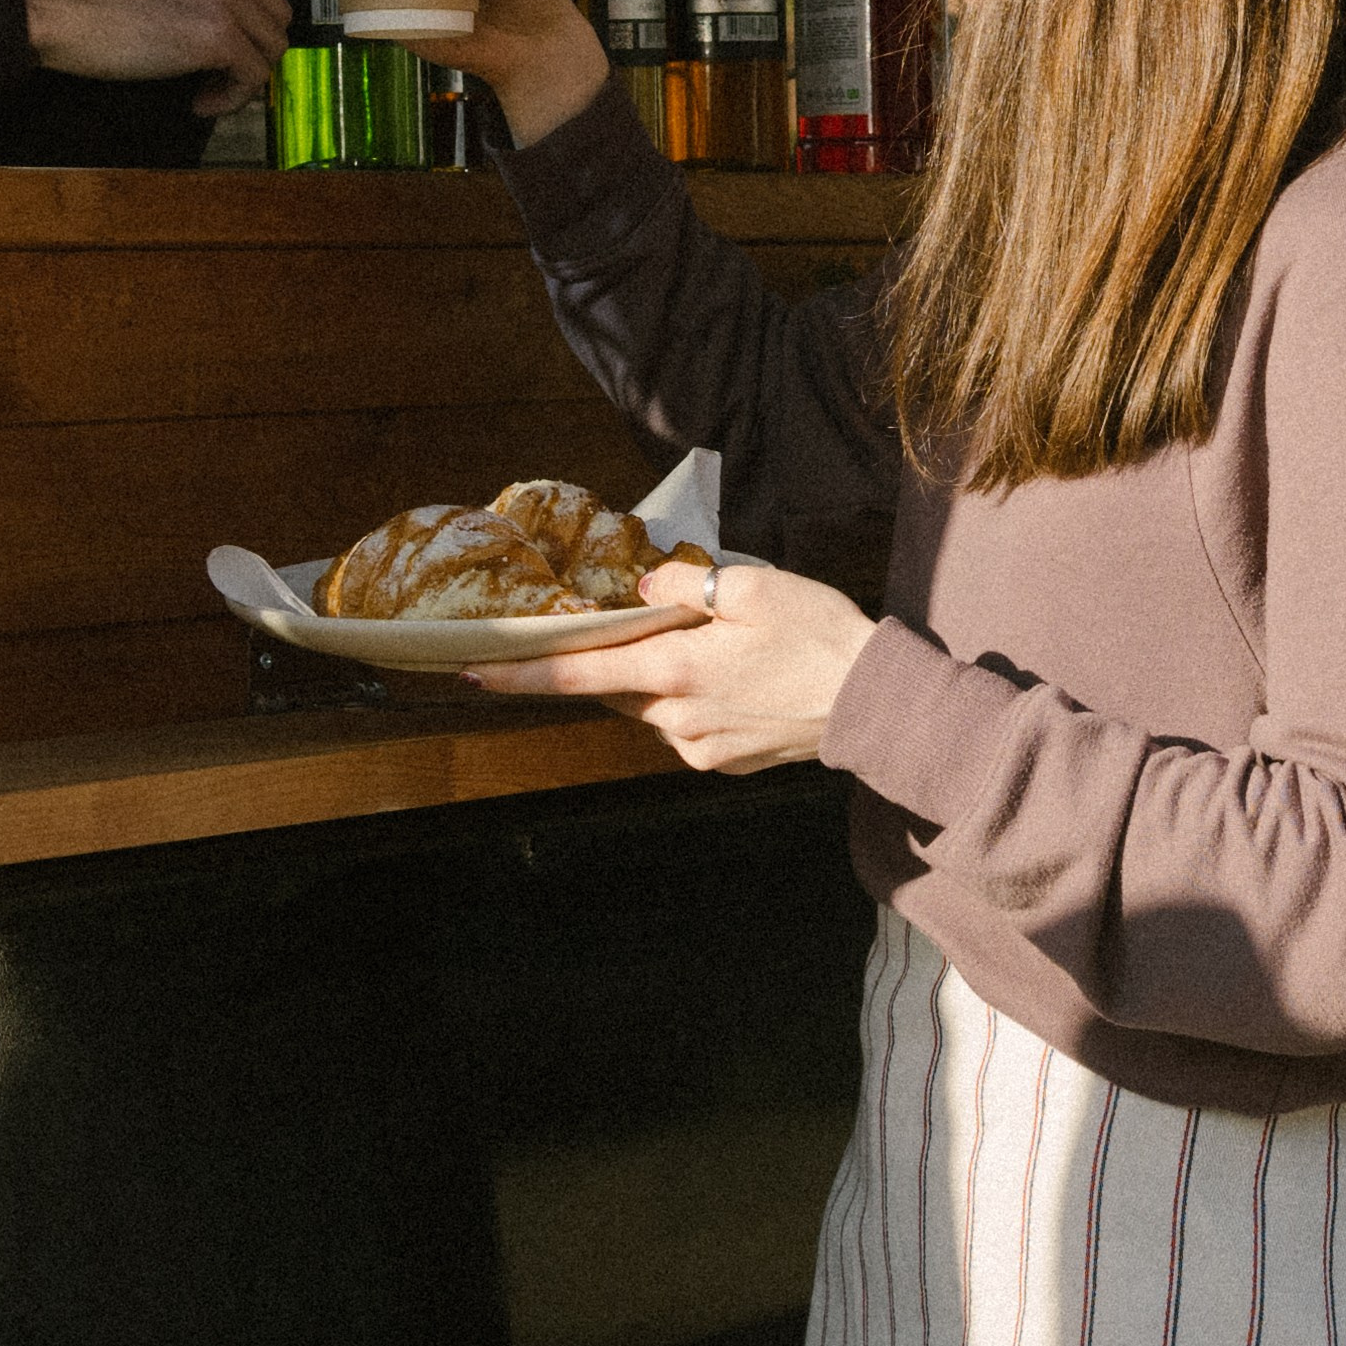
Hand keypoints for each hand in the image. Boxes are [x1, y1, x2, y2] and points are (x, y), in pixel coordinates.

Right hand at [18, 0, 289, 112]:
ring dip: (245, 73)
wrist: (56, 6)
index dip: (245, 17)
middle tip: (218, 69)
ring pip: (273, 43)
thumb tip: (230, 11)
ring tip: (208, 86)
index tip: (221, 40)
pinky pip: (254, 75)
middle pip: (274, 10)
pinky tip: (201, 101)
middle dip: (251, 45)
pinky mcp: (217, 35)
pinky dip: (234, 96)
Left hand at [463, 558, 876, 773]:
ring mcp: (699, 746)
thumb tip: (645, 585)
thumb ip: (685, 584)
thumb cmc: (817, 635)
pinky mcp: (723, 761)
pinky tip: (734, 677)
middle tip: (637, 625)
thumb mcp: (752, 586)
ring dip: (658, 676)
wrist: (872, 702)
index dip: (521, 673)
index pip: (576, 676)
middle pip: (615, 688)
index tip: (473, 670)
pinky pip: (684, 725)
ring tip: (712, 645)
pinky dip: (691, 698)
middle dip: (613, 659)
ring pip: (651, 706)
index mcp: (673, 671)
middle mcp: (675, 718)